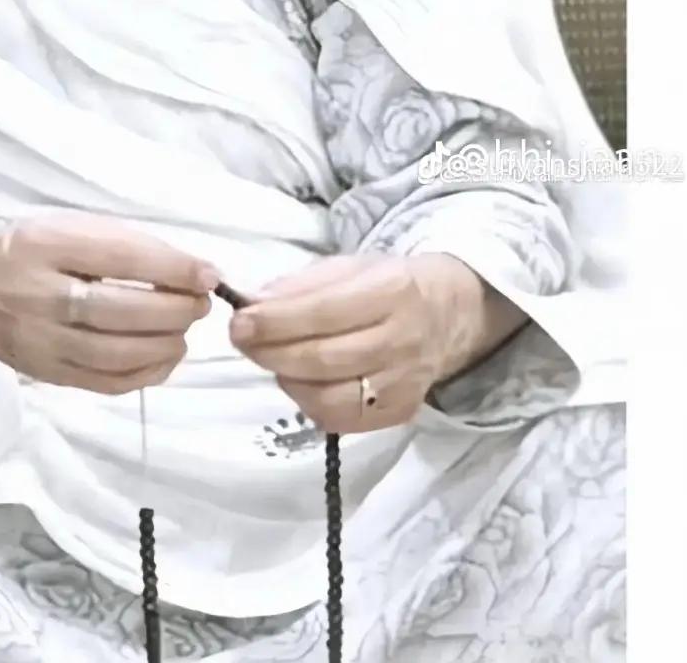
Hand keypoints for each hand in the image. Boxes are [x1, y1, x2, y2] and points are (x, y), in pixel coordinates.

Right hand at [0, 212, 218, 393]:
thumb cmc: (31, 251)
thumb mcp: (66, 227)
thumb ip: (119, 244)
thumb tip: (188, 269)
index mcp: (47, 246)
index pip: (119, 258)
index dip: (171, 268)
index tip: (207, 274)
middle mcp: (42, 295)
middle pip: (119, 312)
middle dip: (173, 310)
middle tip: (200, 304)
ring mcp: (44, 341)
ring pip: (116, 353)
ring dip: (166, 344)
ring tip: (185, 330)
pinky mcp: (50, 374)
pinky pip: (107, 383)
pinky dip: (147, 373)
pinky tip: (166, 356)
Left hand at [228, 252, 487, 433]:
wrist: (447, 314)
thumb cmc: (387, 284)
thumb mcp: (350, 266)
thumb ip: (301, 285)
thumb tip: (254, 304)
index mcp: (392, 290)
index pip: (324, 312)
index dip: (276, 321)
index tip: (239, 320)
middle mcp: (403, 340)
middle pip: (323, 359)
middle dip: (271, 350)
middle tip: (241, 339)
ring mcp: (404, 383)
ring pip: (330, 396)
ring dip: (286, 377)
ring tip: (270, 357)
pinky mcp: (400, 412)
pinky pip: (342, 419)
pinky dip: (309, 402)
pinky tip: (298, 380)